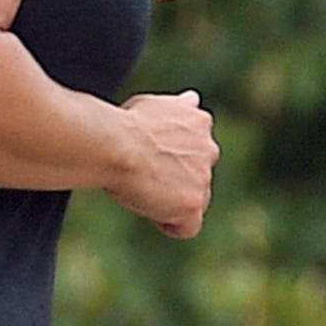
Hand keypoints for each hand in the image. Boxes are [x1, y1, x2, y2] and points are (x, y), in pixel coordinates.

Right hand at [109, 90, 216, 237]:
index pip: (195, 150)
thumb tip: (192, 98)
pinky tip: (148, 206)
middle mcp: (209, 149)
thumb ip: (178, 108)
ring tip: (141, 187)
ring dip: (169, 200)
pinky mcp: (193, 204)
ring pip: (192, 202)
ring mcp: (204, 178)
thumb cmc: (124, 125)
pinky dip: (169, 223)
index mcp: (200, 122)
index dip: (170, 160)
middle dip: (174, 181)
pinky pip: (187, 227)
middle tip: (142, 174)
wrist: (115, 145)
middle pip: (196, 178)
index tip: (148, 158)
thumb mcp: (155, 105)